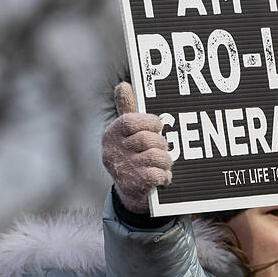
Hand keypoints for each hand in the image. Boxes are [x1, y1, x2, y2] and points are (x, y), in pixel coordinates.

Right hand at [102, 82, 172, 212]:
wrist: (129, 191)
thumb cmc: (131, 153)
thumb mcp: (127, 132)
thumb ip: (127, 108)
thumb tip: (123, 85)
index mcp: (111, 134)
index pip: (130, 122)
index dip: (149, 122)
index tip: (158, 126)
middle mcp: (113, 151)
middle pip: (147, 140)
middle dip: (161, 143)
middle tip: (163, 148)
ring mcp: (123, 169)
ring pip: (156, 157)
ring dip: (165, 160)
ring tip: (163, 163)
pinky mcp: (133, 185)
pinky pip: (158, 174)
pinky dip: (164, 175)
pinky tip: (162, 177)